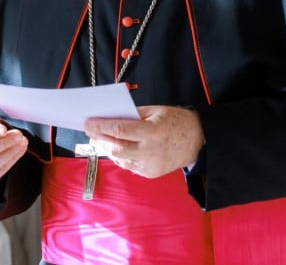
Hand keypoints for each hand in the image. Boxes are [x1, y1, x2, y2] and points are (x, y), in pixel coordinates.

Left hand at [83, 105, 203, 177]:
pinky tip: (115, 149)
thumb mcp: (154, 111)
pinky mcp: (151, 174)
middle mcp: (151, 151)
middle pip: (116, 147)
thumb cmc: (176, 121)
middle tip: (90, 132)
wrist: (199, 141)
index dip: (100, 126)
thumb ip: (132, 114)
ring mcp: (151, 165)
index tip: (87, 122)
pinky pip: (129, 166)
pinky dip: (120, 157)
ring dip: (107, 149)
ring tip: (99, 140)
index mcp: (152, 132)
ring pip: (120, 159)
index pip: (119, 130)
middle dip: (100, 139)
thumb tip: (110, 116)